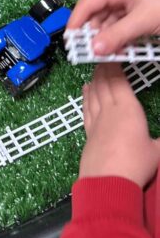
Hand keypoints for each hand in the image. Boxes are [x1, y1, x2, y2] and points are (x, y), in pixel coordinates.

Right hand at [68, 0, 159, 54]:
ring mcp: (130, 4)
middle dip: (92, 33)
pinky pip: (121, 27)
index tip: (69, 39)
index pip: (88, 2)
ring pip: (109, 23)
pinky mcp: (138, 14)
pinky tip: (118, 51)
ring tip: (102, 55)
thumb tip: (95, 49)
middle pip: (97, 13)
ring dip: (106, 38)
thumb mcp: (143, 21)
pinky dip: (118, 39)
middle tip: (85, 52)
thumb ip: (118, 35)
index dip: (76, 20)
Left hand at [79, 64, 159, 187]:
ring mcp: (96, 121)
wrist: (107, 183)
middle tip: (103, 58)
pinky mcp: (88, 132)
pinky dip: (86, 95)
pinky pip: (86, 107)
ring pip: (94, 93)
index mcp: (128, 109)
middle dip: (104, 69)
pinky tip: (85, 91)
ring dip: (94, 79)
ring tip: (95, 70)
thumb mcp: (158, 151)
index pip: (120, 81)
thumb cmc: (136, 165)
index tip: (115, 55)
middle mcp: (110, 110)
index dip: (116, 66)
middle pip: (104, 83)